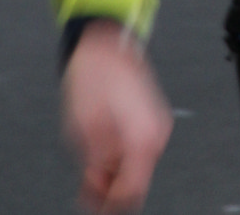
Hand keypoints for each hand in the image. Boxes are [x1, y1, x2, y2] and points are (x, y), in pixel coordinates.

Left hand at [62, 23, 171, 212]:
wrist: (104, 41)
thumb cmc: (94, 76)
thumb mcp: (84, 131)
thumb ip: (95, 168)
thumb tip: (97, 193)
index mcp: (143, 138)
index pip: (132, 193)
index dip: (110, 206)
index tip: (94, 208)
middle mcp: (155, 133)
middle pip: (136, 182)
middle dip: (110, 188)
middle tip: (86, 183)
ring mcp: (155, 124)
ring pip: (135, 166)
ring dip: (111, 170)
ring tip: (89, 159)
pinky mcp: (149, 118)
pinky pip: (135, 149)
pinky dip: (117, 155)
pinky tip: (99, 145)